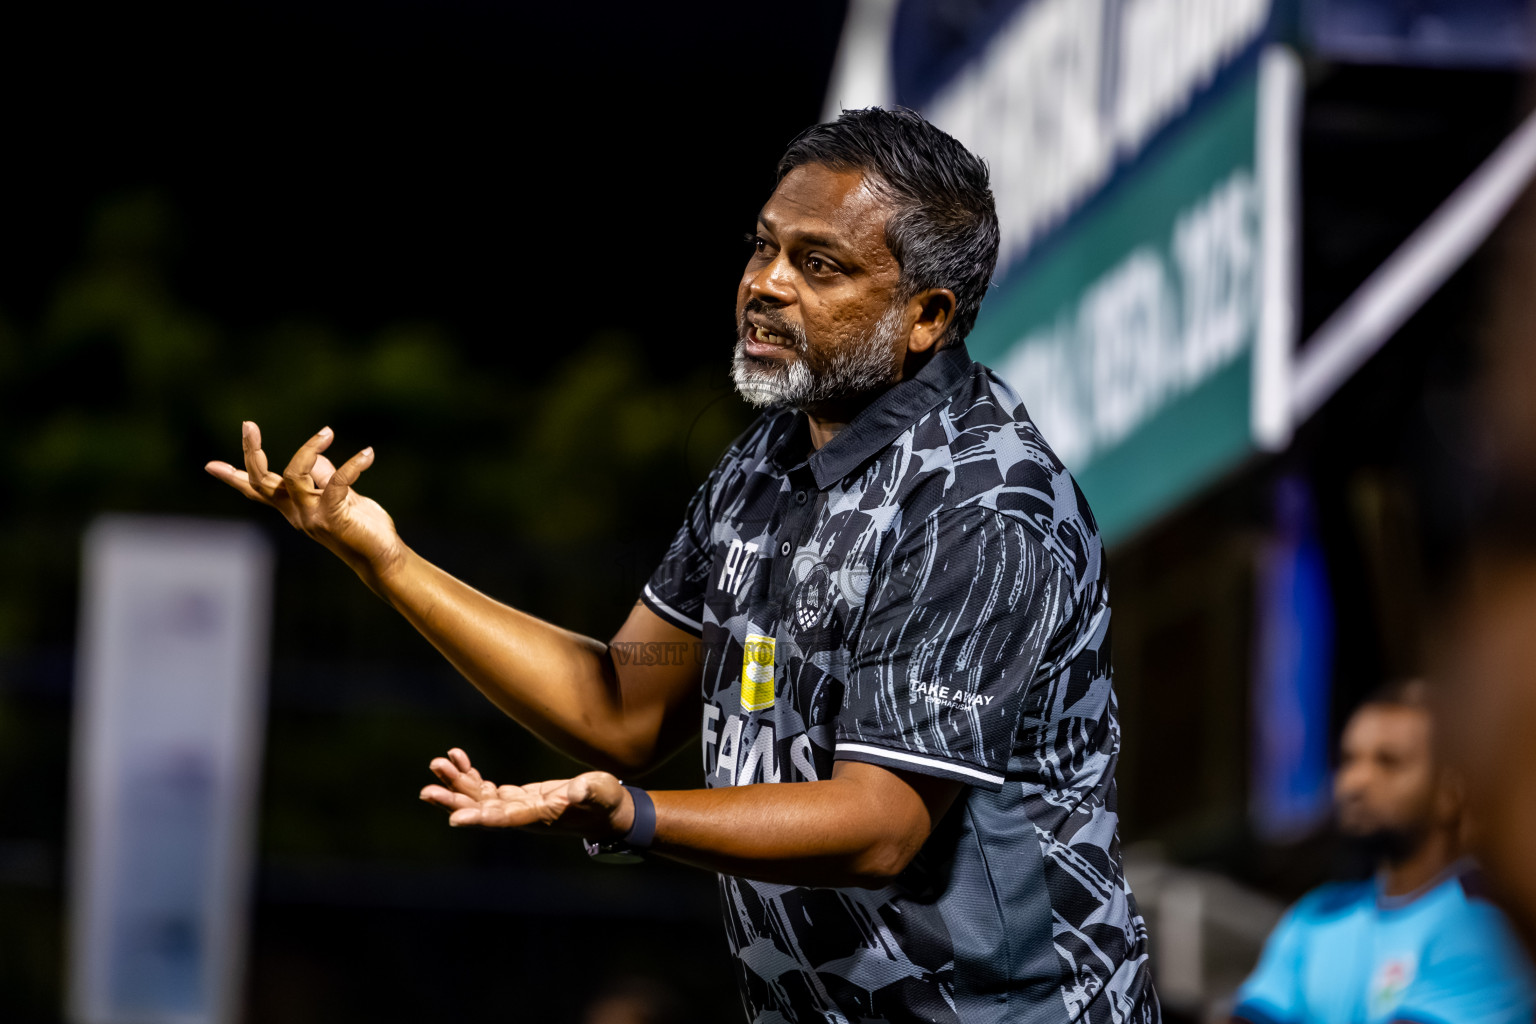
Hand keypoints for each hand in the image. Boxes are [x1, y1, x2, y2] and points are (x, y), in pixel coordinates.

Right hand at [204, 421, 405, 585]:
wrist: (382, 555)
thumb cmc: (362, 525)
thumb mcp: (339, 495)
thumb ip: (322, 476)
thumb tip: (313, 457)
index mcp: (293, 507)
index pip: (257, 491)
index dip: (234, 477)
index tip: (209, 465)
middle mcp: (296, 513)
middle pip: (262, 482)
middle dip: (251, 452)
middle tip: (247, 425)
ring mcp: (311, 517)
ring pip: (292, 476)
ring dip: (308, 449)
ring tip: (327, 432)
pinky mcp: (332, 518)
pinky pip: (335, 482)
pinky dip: (352, 465)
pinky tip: (367, 454)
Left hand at [419, 747, 634, 837]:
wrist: (605, 810)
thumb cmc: (605, 802)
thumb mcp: (602, 793)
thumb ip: (589, 792)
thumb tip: (575, 792)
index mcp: (539, 817)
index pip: (505, 819)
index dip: (480, 818)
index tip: (455, 818)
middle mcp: (521, 816)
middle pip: (481, 810)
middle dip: (454, 800)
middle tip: (427, 791)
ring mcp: (515, 807)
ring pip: (477, 799)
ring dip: (456, 784)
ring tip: (436, 764)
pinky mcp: (515, 797)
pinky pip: (485, 788)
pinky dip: (469, 774)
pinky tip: (456, 758)